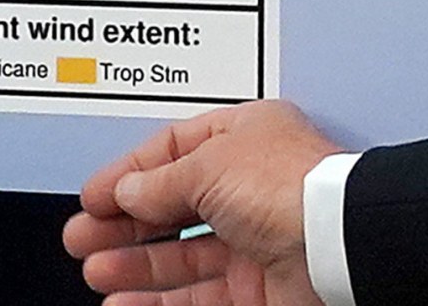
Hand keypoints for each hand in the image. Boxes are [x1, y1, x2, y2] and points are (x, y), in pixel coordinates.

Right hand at [63, 100, 343, 305]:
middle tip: (81, 239)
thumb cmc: (289, 186)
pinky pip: (201, 297)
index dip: (127, 175)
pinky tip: (127, 305)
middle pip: (170, 207)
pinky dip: (161, 301)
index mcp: (239, 139)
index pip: (169, 153)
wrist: (345, 247)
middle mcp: (247, 189)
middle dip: (122, 225)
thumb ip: (159, 182)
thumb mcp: (206, 165)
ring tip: (96, 275)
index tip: (93, 197)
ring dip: (134, 266)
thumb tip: (127, 193)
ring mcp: (255, 243)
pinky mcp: (261, 292)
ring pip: (181, 257)